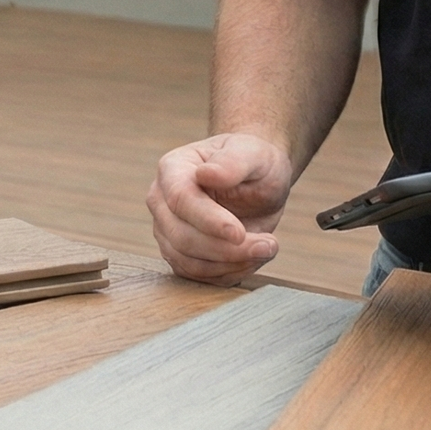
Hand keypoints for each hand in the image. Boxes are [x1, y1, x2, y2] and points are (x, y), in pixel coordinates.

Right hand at [148, 132, 294, 283]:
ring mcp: (167, 230)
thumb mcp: (253, 154)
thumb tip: (206, 174)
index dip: (209, 221)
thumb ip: (232, 162)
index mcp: (173, 169)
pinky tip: (253, 258)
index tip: (240, 233)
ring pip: (188, 262)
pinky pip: (198, 276)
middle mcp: (162, 201)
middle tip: (268, 244)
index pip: (181, 200)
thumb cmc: (253, 161)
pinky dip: (228, 273)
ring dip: (231, 264)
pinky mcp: (180, 254)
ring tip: (266, 249)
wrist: (257, 180)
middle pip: (181, 237)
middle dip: (227, 249)